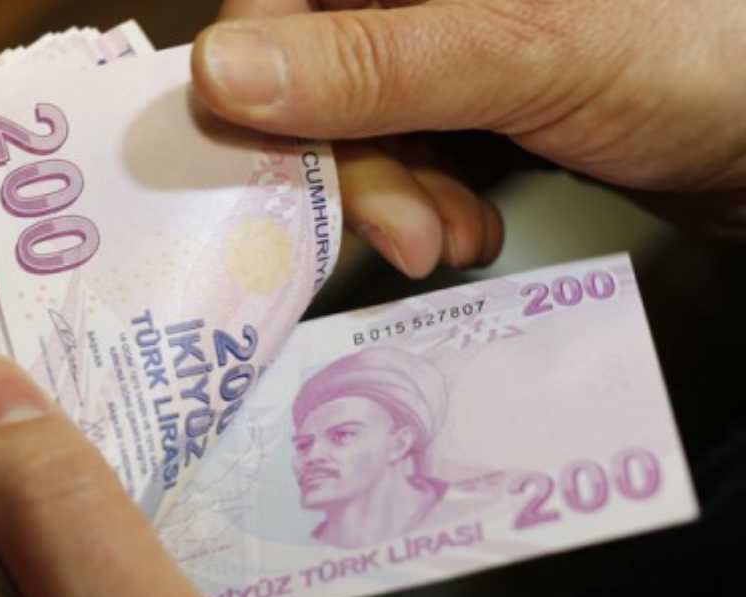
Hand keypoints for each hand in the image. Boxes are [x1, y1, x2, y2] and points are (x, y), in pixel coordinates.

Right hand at [194, 0, 745, 276]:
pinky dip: (425, 203)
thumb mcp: (520, 55)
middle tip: (402, 235)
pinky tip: (468, 229)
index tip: (260, 153)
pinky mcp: (474, 95)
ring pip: (356, 123)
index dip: (256, 67)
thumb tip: (217, 72)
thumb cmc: (698, 52)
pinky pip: (405, 152)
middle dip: (352, 163)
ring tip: (451, 240)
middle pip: (312, 68)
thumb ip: (369, 66)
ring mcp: (449, 37)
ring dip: (393, 199)